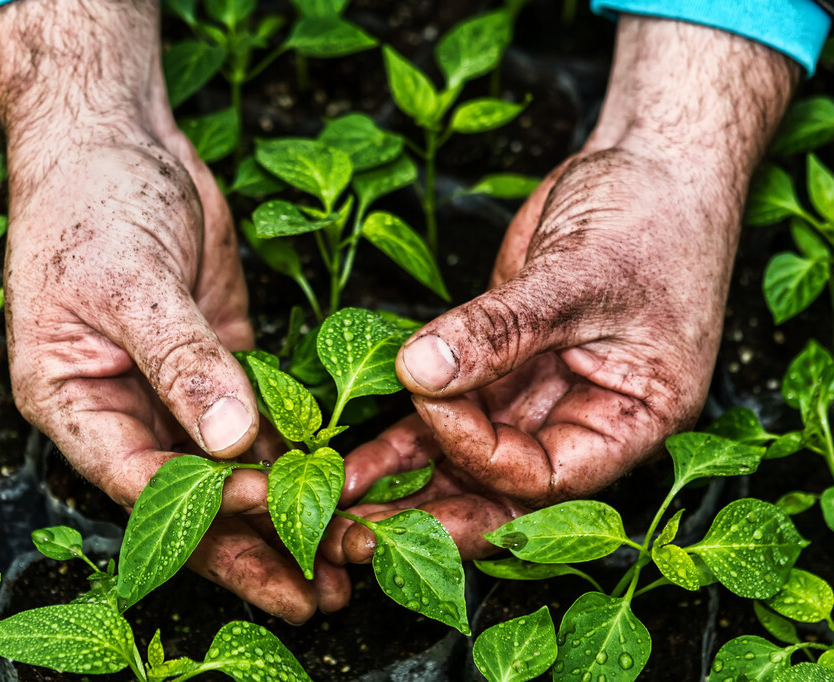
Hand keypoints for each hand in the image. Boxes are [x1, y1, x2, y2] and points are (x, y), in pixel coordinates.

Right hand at [0, 0, 348, 620]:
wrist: (116, 140)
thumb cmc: (92, 202)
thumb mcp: (129, 280)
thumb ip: (180, 359)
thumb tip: (231, 440)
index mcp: (71, 401)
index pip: (137, 477)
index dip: (200, 505)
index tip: (267, 509)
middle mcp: (121, 410)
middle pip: (188, 497)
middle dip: (249, 545)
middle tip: (316, 591)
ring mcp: (174, 392)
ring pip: (228, 472)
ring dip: (281, 515)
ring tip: (341, 565)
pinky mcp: (219, 367)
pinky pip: (259, 426)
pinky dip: (294, 459)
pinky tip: (337, 493)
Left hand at [324, 15, 797, 564]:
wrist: (651, 169)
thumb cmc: (650, 219)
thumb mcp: (579, 276)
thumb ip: (501, 329)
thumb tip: (420, 369)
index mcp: (630, 422)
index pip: (545, 475)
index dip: (479, 451)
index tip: (431, 397)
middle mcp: (582, 423)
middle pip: (500, 493)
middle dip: (430, 515)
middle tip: (355, 535)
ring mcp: (538, 398)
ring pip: (465, 461)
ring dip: (404, 486)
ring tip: (338, 504)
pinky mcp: (498, 370)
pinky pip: (447, 416)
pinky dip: (402, 439)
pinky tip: (355, 464)